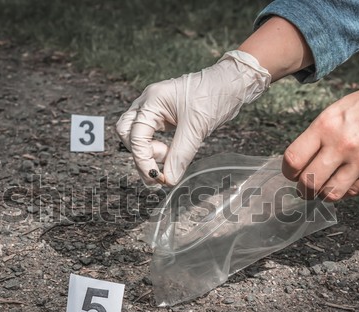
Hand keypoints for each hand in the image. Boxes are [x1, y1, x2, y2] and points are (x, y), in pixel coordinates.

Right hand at [116, 50, 270, 185]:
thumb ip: (180, 155)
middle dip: (140, 155)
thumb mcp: (197, 128)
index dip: (143, 160)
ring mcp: (155, 108)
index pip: (135, 136)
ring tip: (169, 159)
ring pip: (136, 134)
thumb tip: (169, 179)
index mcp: (152, 101)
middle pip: (127, 133)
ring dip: (148, 152)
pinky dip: (156, 148)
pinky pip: (150, 134)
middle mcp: (148, 103)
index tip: (156, 177)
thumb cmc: (214, 95)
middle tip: (158, 171)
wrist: (231, 84)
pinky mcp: (163, 116)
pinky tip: (170, 154)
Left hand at [283, 37, 358, 201]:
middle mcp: (340, 145)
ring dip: (322, 195)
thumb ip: (318, 135)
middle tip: (305, 188)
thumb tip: (301, 159)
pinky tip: (344, 183)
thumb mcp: (337, 110)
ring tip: (323, 189)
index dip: (288, 172)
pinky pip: (353, 192)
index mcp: (325, 126)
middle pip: (308, 182)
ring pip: (330, 193)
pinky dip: (345, 191)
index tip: (291, 174)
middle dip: (303, 189)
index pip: (293, 159)